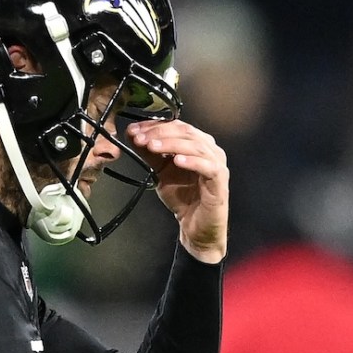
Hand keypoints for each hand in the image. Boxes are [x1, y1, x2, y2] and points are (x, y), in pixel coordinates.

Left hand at [126, 119, 229, 262]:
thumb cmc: (184, 199)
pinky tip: (176, 161)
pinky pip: (207, 166)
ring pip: (195, 146)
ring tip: (152, 147)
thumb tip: (133, 134)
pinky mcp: (220, 180)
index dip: (154, 125)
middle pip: (186, 131)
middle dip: (160, 133)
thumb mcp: (161, 171)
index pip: (176, 126)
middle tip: (140, 138)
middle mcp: (210, 149)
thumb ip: (149, 153)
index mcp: (197, 144)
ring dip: (172, 144)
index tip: (134, 130)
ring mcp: (217, 163)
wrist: (195, 227)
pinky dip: (192, 161)